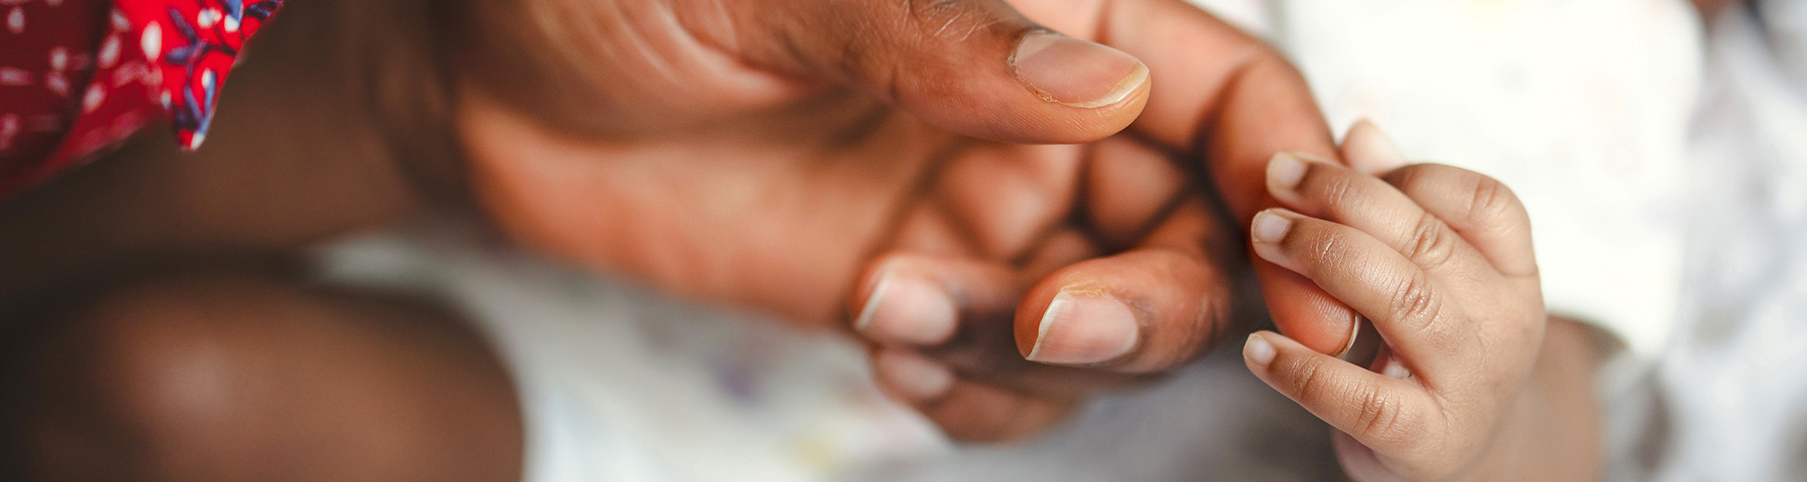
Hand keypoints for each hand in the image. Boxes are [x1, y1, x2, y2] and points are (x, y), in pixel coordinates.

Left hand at [448, 0, 1339, 439]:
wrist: (501, 85)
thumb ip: (939, 34)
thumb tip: (1096, 84)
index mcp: (1051, 17)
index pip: (1230, 100)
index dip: (1290, 184)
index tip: (1305, 278)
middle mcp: (1038, 125)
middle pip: (1194, 243)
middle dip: (1150, 308)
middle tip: (1048, 321)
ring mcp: (981, 220)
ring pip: (1102, 331)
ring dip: (1027, 357)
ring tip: (891, 308)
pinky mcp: (913, 296)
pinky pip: (1003, 383)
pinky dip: (972, 395)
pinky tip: (882, 345)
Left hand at [1238, 125, 1574, 480]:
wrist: (1456, 459)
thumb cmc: (1429, 353)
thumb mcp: (1430, 277)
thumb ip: (1400, 205)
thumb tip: (1360, 127)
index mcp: (1514, 272)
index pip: (1482, 200)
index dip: (1402, 173)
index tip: (1321, 164)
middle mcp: (1506, 323)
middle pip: (1428, 239)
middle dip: (1341, 199)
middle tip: (1273, 180)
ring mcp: (1472, 384)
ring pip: (1403, 300)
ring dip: (1322, 257)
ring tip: (1261, 236)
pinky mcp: (1427, 441)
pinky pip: (1361, 398)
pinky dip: (1303, 369)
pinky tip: (1257, 347)